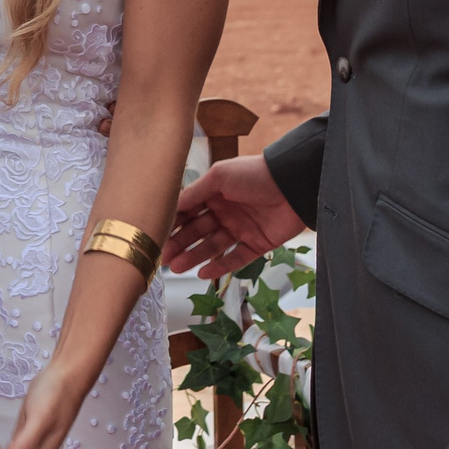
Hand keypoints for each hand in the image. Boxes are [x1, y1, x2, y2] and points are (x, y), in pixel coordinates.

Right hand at [162, 153, 302, 276]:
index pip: (188, 211)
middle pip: (197, 231)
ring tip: (177, 267)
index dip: (173, 223)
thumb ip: (194, 193)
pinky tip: (203, 273)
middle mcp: (225, 212)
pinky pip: (236, 258)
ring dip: (194, 257)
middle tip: (164, 258)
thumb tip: (170, 207)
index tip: (156, 235)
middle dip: (180, 244)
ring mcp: (241, 229)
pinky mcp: (257, 244)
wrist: (293, 184)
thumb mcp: (219, 177)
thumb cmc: (253, 175)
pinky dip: (220, 267)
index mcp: (214, 193)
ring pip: (213, 247)